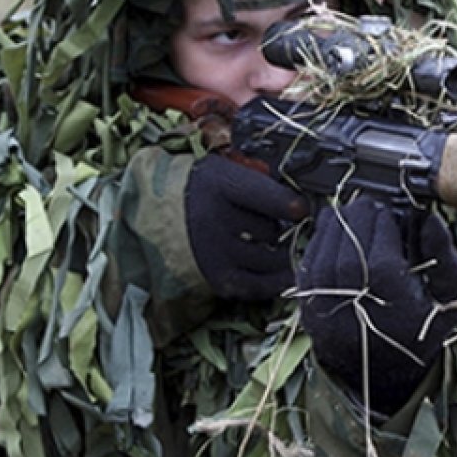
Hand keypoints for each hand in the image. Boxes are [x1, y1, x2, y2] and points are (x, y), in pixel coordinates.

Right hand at [184, 154, 307, 300]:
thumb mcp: (223, 171)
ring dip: (280, 255)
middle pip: (269, 230)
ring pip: (268, 259)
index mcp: (216, 184)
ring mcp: (213, 252)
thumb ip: (257, 182)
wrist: (153, 215)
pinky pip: (257, 286)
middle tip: (281, 226)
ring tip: (280, 247)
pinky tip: (284, 274)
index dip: (289, 205)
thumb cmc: (198, 189)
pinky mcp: (215, 278)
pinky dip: (275, 282)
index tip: (304, 210)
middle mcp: (213, 219)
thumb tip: (299, 206)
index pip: (263, 196)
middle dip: (282, 230)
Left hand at [297, 196, 456, 412]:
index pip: (381, 261)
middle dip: (359, 220)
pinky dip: (318, 239)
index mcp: (394, 315)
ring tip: (354, 211)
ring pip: (323, 256)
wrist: (382, 370)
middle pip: (348, 254)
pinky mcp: (307, 310)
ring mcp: (326, 315)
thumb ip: (446, 259)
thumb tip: (428, 218)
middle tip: (371, 204)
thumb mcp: (449, 300)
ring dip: (338, 224)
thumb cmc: (422, 328)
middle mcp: (355, 316)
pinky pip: (307, 265)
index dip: (384, 228)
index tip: (391, 212)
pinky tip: (333, 226)